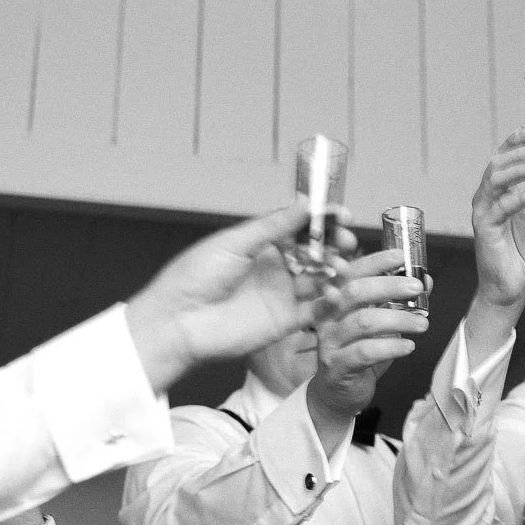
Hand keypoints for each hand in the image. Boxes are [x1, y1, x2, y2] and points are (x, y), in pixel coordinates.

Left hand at [126, 206, 357, 393]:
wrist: (178, 323)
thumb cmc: (195, 277)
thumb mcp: (235, 243)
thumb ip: (274, 225)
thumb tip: (305, 202)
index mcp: (261, 245)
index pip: (300, 228)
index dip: (322, 221)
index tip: (342, 216)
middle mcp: (275, 268)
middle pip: (316, 253)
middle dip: (334, 245)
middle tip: (345, 243)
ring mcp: (282, 294)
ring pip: (321, 279)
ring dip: (335, 271)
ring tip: (339, 268)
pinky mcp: (285, 321)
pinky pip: (316, 311)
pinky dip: (330, 302)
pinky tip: (334, 294)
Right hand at [306, 249, 426, 450]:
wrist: (338, 393)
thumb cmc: (360, 352)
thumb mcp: (380, 323)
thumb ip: (399, 300)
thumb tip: (425, 280)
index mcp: (335, 300)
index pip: (352, 272)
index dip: (375, 261)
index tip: (401, 255)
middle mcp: (327, 317)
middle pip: (355, 293)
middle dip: (389, 286)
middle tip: (417, 288)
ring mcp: (329, 342)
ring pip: (363, 322)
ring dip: (398, 319)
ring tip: (422, 324)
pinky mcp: (337, 367)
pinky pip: (364, 352)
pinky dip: (390, 347)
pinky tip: (408, 346)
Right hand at [471, 129, 524, 307]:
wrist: (516, 285)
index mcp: (499, 192)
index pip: (503, 159)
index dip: (513, 142)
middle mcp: (487, 198)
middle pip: (498, 164)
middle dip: (521, 153)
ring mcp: (483, 212)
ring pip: (496, 179)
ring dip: (521, 169)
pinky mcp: (484, 228)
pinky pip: (501, 206)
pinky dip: (521, 195)